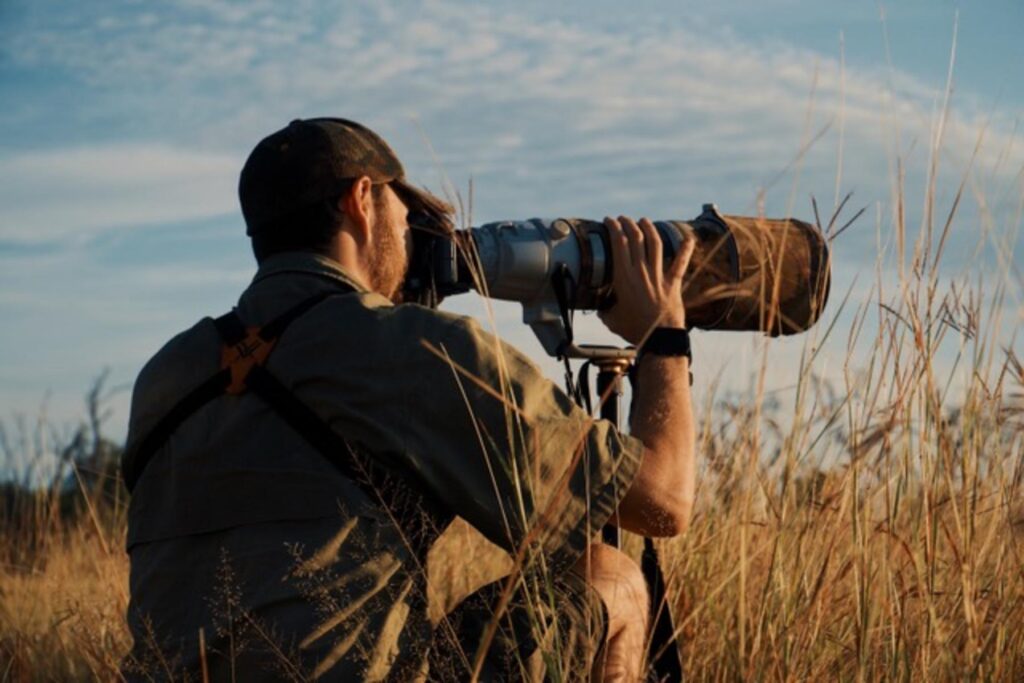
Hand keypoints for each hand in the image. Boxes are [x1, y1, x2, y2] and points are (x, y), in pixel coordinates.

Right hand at [597, 216, 695, 344]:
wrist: (658, 337)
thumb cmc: (633, 330)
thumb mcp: (611, 319)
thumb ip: (605, 310)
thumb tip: (600, 310)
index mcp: (623, 277)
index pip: (618, 244)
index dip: (614, 228)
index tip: (609, 221)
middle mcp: (641, 272)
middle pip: (635, 238)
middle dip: (628, 224)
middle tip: (624, 219)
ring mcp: (658, 276)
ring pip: (654, 244)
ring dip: (649, 229)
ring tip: (644, 221)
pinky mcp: (673, 283)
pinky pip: (680, 263)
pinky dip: (685, 250)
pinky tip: (689, 239)